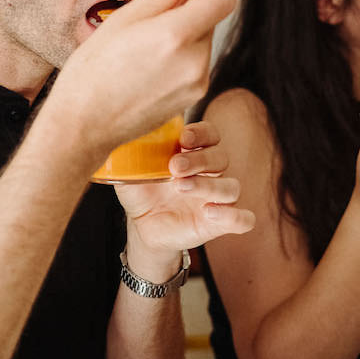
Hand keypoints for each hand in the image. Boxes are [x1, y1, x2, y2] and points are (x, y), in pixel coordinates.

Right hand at [49, 0, 235, 158]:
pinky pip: (196, 64)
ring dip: (183, 35)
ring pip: (203, 41)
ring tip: (145, 47)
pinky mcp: (193, 98)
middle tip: (151, 19)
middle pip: (211, 18)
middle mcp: (193, 61)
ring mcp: (196, 83)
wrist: (84, 124)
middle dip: (188, 11)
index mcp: (175, 35)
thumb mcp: (124, 20)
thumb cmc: (93, 73)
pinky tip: (149, 66)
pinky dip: (180, 58)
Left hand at [116, 120, 254, 264]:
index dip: (202, 133)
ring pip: (232, 187)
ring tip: (181, 187)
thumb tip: (116, 132)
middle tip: (174, 167)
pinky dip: (233, 215)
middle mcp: (210, 173)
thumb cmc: (140, 192)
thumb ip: (127, 153)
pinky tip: (209, 212)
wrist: (141, 227)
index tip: (183, 138)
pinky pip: (244, 219)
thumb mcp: (129, 170)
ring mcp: (217, 199)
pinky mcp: (220, 223)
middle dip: (200, 159)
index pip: (211, 135)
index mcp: (193, 153)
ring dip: (209, 185)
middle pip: (222, 157)